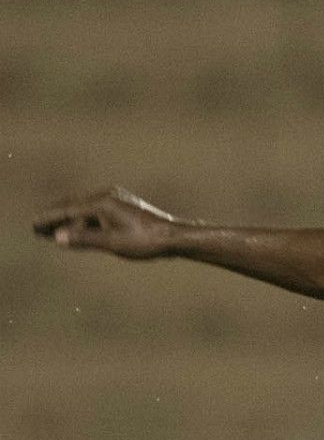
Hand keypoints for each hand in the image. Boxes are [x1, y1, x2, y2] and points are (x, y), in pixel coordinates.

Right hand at [31, 187, 180, 258]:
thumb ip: (84, 239)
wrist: (174, 237)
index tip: (34, 224)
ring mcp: (116, 199)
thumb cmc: (145, 241)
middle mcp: (107, 196)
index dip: (49, 218)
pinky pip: (97, 212)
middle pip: (74, 206)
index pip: (68, 210)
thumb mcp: (112, 243)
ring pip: (86, 210)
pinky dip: (85, 221)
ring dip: (71, 221)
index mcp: (102, 203)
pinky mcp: (124, 206)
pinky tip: (80, 231)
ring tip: (56, 233)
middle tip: (38, 228)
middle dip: (56, 217)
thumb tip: (58, 237)